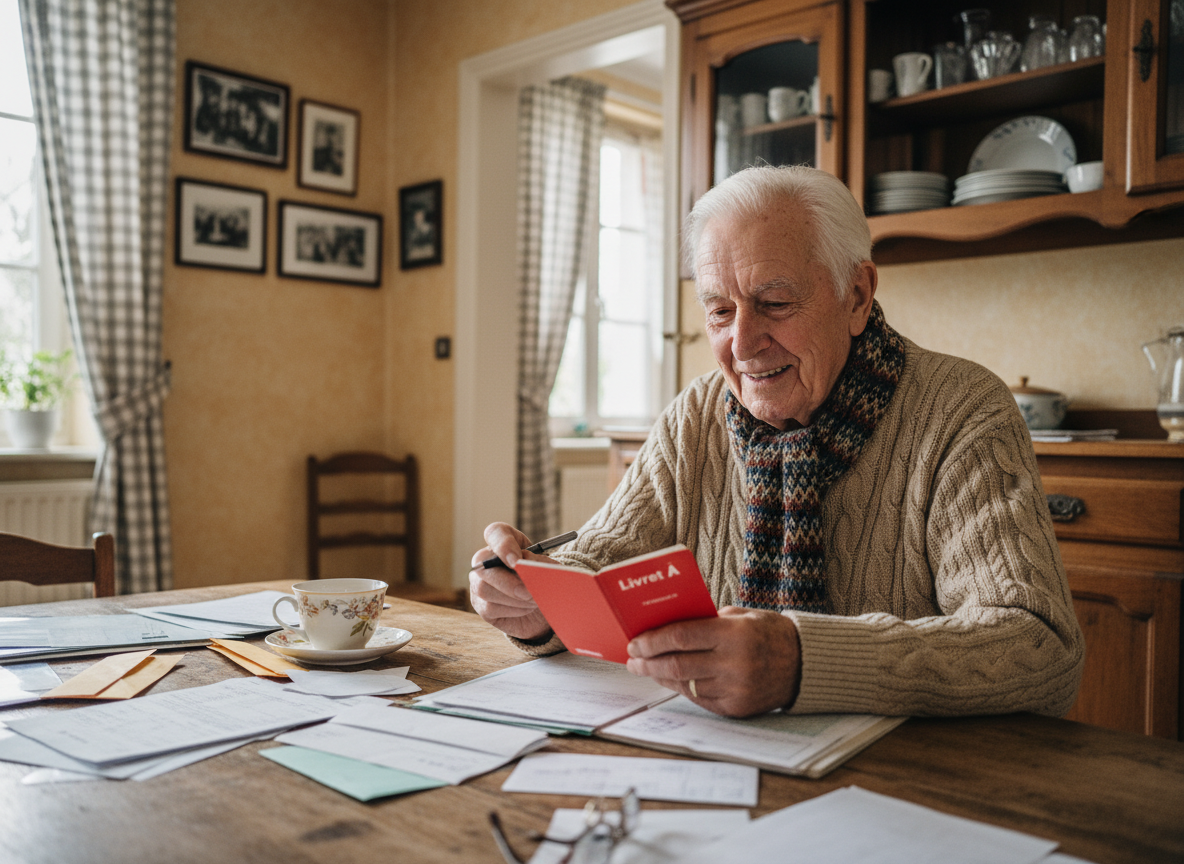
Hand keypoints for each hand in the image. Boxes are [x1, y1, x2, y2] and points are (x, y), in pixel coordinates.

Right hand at [468, 522, 552, 640]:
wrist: (545, 603)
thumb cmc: (544, 578)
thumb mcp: (548, 568)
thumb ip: (539, 564)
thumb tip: (529, 567)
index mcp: (504, 542)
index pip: (495, 533)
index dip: (504, 545)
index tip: (517, 561)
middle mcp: (486, 560)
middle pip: (483, 566)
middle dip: (508, 582)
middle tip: (529, 592)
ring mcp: (479, 582)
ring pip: (484, 589)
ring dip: (514, 598)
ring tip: (534, 600)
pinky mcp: (480, 605)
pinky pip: (490, 608)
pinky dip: (513, 609)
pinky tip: (527, 608)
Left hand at [625, 606, 801, 717]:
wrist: (805, 664)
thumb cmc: (768, 633)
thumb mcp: (741, 616)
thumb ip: (706, 621)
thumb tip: (665, 628)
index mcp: (734, 634)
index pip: (681, 637)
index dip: (653, 641)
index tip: (635, 642)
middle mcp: (734, 664)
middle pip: (677, 665)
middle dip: (648, 662)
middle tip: (633, 659)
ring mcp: (736, 689)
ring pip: (685, 685)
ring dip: (661, 677)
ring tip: (647, 669)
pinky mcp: (737, 708)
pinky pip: (700, 699)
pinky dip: (682, 689)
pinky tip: (671, 680)